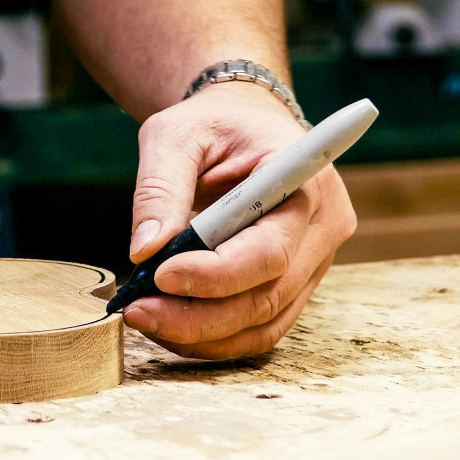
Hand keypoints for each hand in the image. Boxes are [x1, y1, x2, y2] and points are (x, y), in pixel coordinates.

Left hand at [121, 83, 356, 358]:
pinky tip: (167, 324)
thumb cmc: (213, 123)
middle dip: (197, 316)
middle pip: (267, 297)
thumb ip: (159, 187)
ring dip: (200, 334)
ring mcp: (313, 263)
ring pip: (263, 323)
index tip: (158, 274)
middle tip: (137, 310)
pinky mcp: (294, 284)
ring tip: (143, 318)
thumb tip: (143, 251)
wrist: (243, 123)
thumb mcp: (174, 134)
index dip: (215, 274)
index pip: (269, 251)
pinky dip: (211, 336)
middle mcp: (322, 230)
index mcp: (305, 183)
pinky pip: (258, 327)